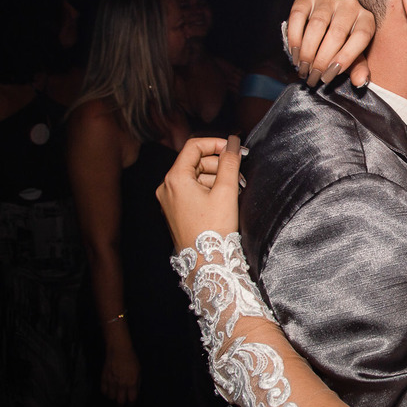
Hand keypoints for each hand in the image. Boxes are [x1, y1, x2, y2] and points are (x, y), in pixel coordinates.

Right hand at [101, 341, 140, 405]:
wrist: (119, 351)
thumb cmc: (131, 360)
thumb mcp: (139, 371)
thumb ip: (137, 383)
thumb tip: (135, 392)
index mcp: (132, 383)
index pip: (132, 399)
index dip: (131, 403)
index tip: (131, 403)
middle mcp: (121, 384)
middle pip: (120, 401)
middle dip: (121, 405)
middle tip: (122, 405)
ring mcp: (112, 382)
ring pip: (111, 397)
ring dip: (113, 398)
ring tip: (115, 397)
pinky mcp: (104, 379)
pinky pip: (103, 391)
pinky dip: (106, 393)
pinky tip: (108, 391)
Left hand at [156, 135, 242, 250]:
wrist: (206, 263)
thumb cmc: (213, 230)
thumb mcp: (226, 191)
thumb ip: (230, 162)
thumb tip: (233, 143)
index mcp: (175, 179)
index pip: (194, 146)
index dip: (216, 143)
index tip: (234, 149)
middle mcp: (167, 188)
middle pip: (195, 161)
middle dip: (219, 164)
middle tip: (239, 174)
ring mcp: (169, 200)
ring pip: (195, 177)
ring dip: (216, 178)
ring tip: (234, 190)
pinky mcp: (176, 211)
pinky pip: (192, 191)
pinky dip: (209, 190)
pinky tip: (224, 199)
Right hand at [285, 0, 374, 86]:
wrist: (328, 22)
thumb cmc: (344, 43)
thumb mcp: (355, 56)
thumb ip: (358, 68)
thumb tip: (359, 81)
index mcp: (366, 19)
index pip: (361, 36)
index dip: (346, 57)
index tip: (331, 74)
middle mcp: (349, 4)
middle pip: (337, 32)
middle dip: (323, 58)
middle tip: (314, 76)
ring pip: (317, 24)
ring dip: (308, 50)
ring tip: (303, 68)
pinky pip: (298, 15)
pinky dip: (294, 36)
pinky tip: (294, 53)